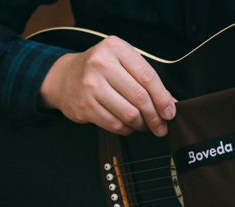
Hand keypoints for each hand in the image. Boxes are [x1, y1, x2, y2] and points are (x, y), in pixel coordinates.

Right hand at [39, 36, 175, 136]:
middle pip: (140, 97)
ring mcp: (91, 85)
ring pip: (129, 114)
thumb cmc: (99, 70)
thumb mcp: (121, 63)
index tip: (170, 112)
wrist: (64, 78)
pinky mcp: (85, 106)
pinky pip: (115, 124)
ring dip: (141, 124)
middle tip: (161, 126)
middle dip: (155, 116)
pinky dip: (126, 129)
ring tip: (144, 125)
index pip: (148, 76)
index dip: (162, 98)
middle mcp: (101, 64)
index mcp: (115, 48)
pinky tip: (128, 126)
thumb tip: (170, 103)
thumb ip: (145, 79)